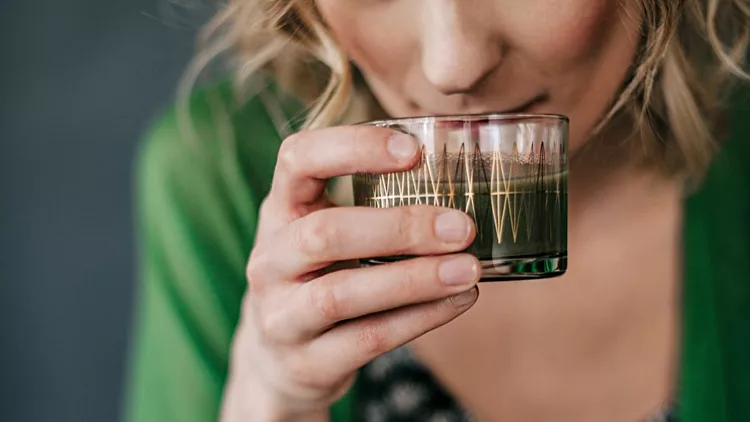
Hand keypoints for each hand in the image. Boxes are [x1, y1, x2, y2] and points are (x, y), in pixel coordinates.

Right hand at [221, 126, 479, 420]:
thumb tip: (464, 181)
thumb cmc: (319, 277)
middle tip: (462, 226)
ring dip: (414, 279)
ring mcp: (280, 316)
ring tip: (469, 269)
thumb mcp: (324, 231)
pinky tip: (460, 300)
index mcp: (280, 211)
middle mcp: (270, 260)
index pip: (297, 159)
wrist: (278, 360)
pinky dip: (420, 318)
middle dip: (399, 227)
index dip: (352, 147)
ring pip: (342, 293)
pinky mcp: (306, 362)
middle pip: (323, 233)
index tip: (414, 150)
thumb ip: (369, 205)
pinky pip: (367, 338)